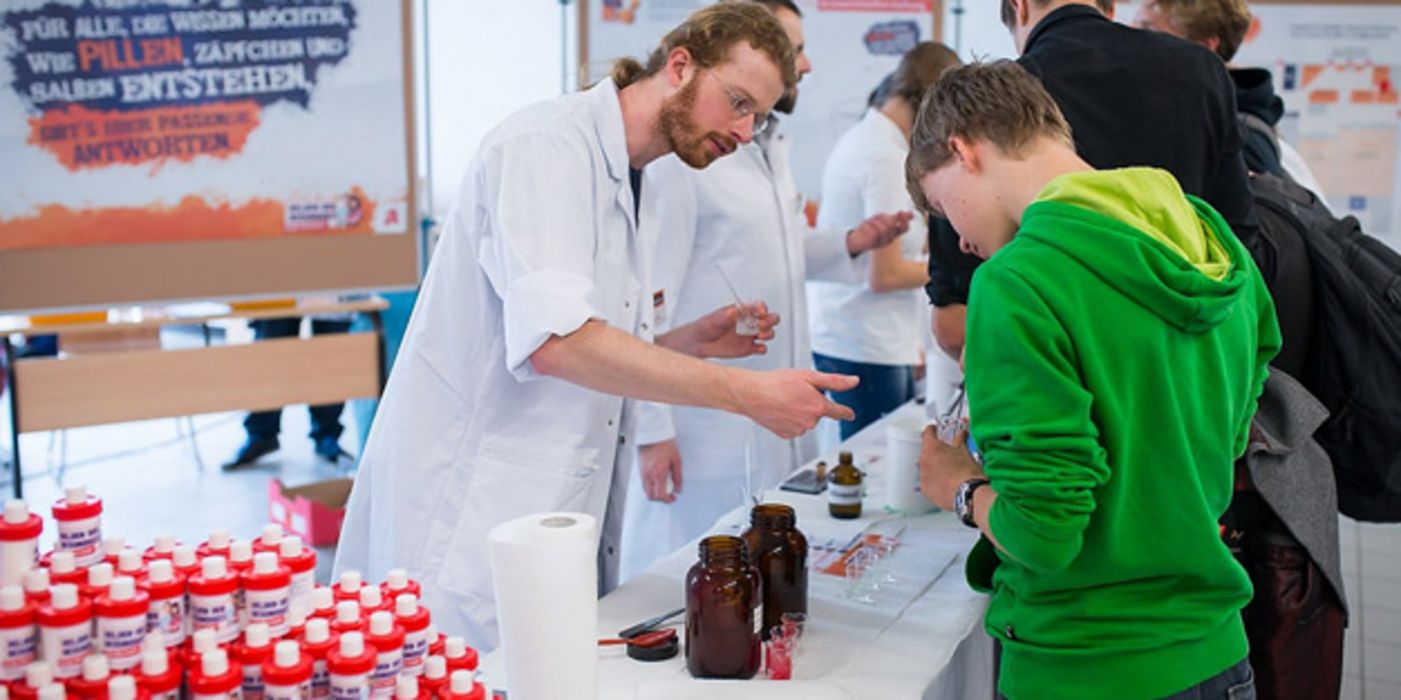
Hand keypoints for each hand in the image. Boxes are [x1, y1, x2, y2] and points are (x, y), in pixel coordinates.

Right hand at [639, 440, 682, 502]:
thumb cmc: (665, 444)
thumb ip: (678, 477)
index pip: (660, 495)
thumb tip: (678, 489)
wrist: (653, 433)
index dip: (668, 500)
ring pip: (646, 490)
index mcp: (658, 474)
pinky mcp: (639, 468)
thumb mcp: (677, 460)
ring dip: (655, 492)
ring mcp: (642, 472)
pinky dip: (651, 485)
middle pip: (651, 496)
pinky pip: (644, 483)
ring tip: (664, 485)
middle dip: (660, 498)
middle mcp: (648, 475)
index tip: (673, 498)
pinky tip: (658, 479)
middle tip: (669, 494)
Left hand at [675, 301, 779, 358]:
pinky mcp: (749, 348)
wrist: (700, 343)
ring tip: (760, 335)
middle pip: (770, 318)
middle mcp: (750, 322)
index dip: (763, 307)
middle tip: (762, 324)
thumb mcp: (715, 319)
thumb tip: (735, 310)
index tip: (761, 311)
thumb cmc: (707, 326)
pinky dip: (763, 348)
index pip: (759, 306)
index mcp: (743, 311)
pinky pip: (762, 348)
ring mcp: (750, 335)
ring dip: (769, 333)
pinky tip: (757, 347)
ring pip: (769, 332)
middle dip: (770, 320)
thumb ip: (727, 315)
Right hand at [737, 369, 857, 439]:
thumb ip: (835, 381)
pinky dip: (789, 420)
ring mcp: (798, 430)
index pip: (839, 412)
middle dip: (811, 403)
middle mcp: (810, 422)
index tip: (850, 414)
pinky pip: (793, 427)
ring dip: (799, 412)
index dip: (845, 412)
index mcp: (818, 407)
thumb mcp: (809, 376)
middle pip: (818, 413)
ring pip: (805, 421)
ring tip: (784, 400)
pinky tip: (780, 410)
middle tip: (795, 392)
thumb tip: (853, 382)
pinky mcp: (786, 435)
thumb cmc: (777, 383)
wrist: (752, 394)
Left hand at [846, 211, 913, 255]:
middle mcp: (889, 239)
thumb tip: (911, 214)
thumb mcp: (885, 221)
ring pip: (882, 228)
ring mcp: (880, 242)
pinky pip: (872, 232)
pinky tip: (865, 226)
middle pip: (892, 226)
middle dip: (884, 219)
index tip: (899, 213)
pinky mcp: (871, 244)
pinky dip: (868, 225)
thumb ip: (897, 218)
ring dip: (874, 221)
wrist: (856, 240)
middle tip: (878, 217)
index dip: (904, 220)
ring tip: (870, 222)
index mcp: (893, 234)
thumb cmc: (872, 229)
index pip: (904, 228)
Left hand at [918, 426, 983, 509]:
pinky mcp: (926, 490)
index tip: (934, 430)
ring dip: (934, 468)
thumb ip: (960, 440)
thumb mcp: (965, 452)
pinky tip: (946, 483)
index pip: (927, 433)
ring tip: (949, 472)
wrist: (968, 494)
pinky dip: (935, 481)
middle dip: (935, 453)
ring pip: (926, 468)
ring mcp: (923, 476)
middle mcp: (923, 461)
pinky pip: (928, 482)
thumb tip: (962, 434)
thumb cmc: (967, 472)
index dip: (932, 430)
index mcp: (932, 447)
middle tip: (947, 455)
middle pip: (926, 452)